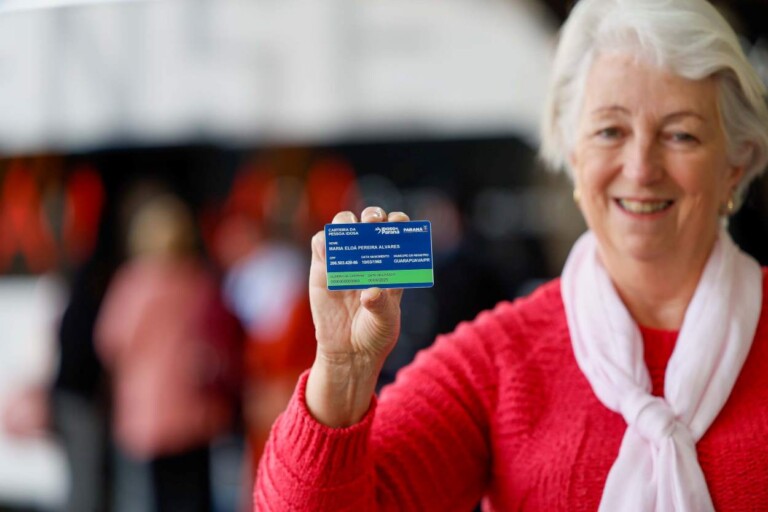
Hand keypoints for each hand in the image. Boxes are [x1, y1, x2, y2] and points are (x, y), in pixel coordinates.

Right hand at [306, 207, 408, 426]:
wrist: (348, 352)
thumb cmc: (374, 335)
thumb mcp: (385, 322)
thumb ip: (381, 305)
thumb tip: (371, 291)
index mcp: (391, 264)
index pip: (397, 233)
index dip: (398, 223)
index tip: (399, 222)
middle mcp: (368, 256)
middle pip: (370, 221)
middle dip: (372, 215)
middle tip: (372, 223)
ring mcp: (344, 260)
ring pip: (343, 226)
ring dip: (346, 222)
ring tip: (350, 232)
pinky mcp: (322, 268)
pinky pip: (320, 244)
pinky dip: (324, 241)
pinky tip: (329, 250)